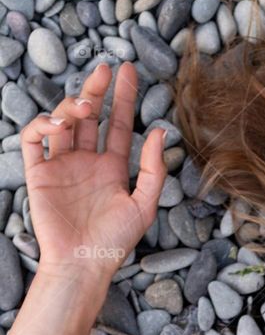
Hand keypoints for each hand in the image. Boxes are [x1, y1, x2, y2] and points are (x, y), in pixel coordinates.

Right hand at [21, 60, 166, 278]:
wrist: (83, 265)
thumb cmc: (115, 242)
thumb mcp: (143, 206)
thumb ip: (153, 169)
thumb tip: (160, 130)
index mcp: (112, 169)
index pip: (118, 125)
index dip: (123, 97)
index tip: (127, 70)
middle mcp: (86, 162)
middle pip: (89, 115)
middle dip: (96, 89)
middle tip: (105, 69)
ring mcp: (62, 166)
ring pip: (62, 121)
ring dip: (72, 105)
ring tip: (87, 104)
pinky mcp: (38, 173)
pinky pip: (33, 140)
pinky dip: (41, 125)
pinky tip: (58, 124)